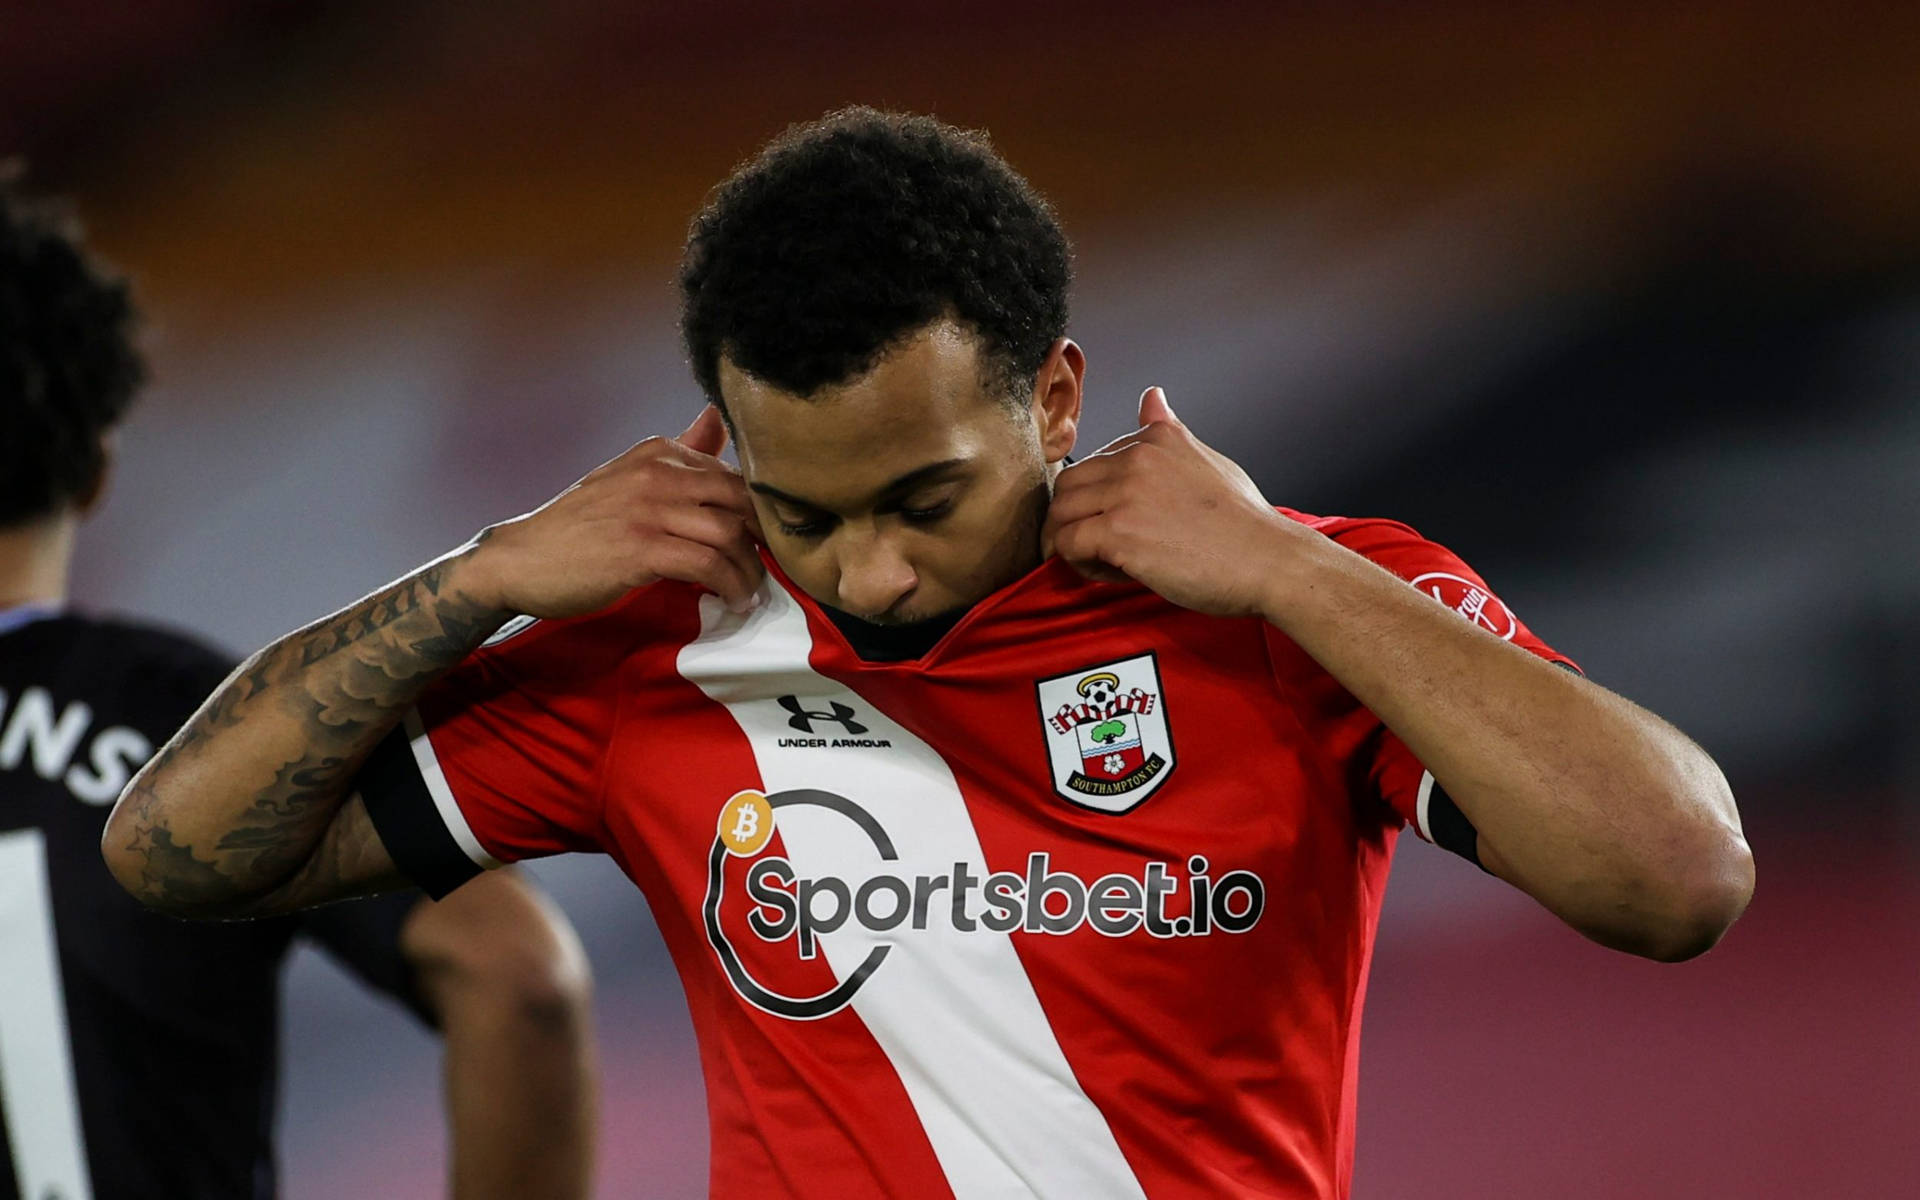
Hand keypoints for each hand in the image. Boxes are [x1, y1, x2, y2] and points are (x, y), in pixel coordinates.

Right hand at [462, 407, 765, 618]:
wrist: (520, 560)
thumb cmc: (579, 525)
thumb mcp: (629, 478)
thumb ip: (679, 453)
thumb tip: (716, 415)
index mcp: (658, 452)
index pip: (734, 474)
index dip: (761, 512)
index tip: (769, 541)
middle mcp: (656, 472)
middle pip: (741, 500)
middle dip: (764, 539)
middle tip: (771, 568)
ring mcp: (649, 509)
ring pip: (729, 534)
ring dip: (750, 570)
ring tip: (752, 592)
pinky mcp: (642, 548)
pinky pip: (708, 565)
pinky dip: (729, 586)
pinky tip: (733, 601)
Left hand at [1046, 387, 1297, 617]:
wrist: (1268, 560)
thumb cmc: (1243, 522)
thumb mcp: (1206, 460)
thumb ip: (1170, 432)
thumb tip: (1151, 396)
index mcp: (1156, 438)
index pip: (1094, 463)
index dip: (1103, 500)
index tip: (1128, 523)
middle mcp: (1137, 456)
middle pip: (1068, 486)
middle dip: (1077, 519)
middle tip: (1105, 547)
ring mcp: (1126, 493)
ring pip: (1061, 515)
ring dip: (1075, 542)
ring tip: (1111, 561)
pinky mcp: (1118, 531)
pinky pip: (1068, 544)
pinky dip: (1081, 564)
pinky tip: (1116, 572)